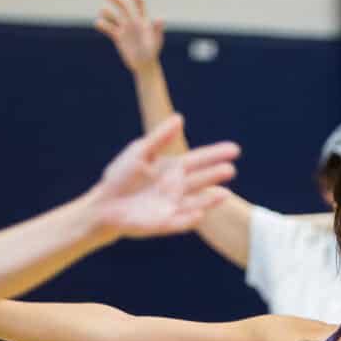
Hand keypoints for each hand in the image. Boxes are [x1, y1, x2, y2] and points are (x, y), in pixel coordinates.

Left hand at [89, 115, 236, 238]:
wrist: (104, 204)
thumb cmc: (121, 176)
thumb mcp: (140, 152)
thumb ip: (160, 138)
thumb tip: (179, 118)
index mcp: (173, 169)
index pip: (199, 160)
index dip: (216, 154)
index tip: (235, 149)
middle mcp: (177, 187)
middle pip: (201, 180)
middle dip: (216, 175)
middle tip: (230, 169)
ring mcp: (172, 206)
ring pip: (196, 202)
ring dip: (210, 199)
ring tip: (225, 193)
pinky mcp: (163, 223)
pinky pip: (180, 222)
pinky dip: (190, 219)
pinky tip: (200, 213)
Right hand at [95, 0, 165, 71]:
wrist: (144, 64)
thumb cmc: (152, 52)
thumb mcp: (156, 40)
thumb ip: (157, 28)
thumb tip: (159, 18)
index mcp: (144, 21)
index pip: (140, 7)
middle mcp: (133, 22)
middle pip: (124, 8)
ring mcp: (125, 29)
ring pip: (114, 17)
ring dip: (107, 13)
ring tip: (102, 11)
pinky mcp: (118, 37)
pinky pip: (109, 29)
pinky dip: (103, 26)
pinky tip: (97, 23)